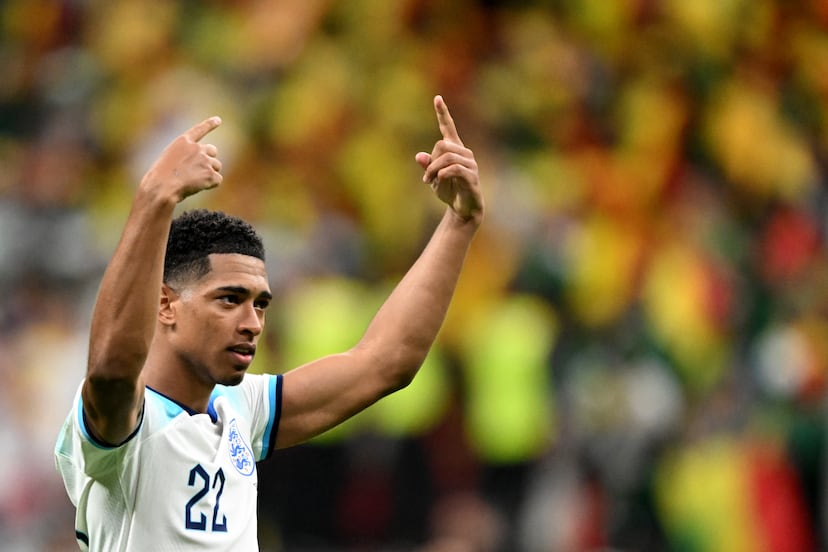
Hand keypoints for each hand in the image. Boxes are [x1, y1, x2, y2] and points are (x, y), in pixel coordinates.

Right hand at [140, 116, 223, 203]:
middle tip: (196, 172)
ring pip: (217, 166)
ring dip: (209, 173)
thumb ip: (186, 156)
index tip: (218, 119)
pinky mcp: (210, 174)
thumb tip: (204, 165)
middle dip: (209, 160)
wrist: (162, 187)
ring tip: (194, 181)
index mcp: (183, 142)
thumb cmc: (161, 177)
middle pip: (213, 151)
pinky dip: (210, 185)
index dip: (209, 124)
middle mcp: (196, 148)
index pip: (199, 130)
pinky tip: (197, 187)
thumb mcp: (169, 159)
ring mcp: (205, 160)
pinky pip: (218, 180)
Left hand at [415, 96, 483, 223]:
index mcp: (454, 150)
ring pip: (446, 157)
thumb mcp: (433, 178)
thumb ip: (428, 166)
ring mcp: (470, 163)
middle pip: (442, 145)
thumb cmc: (450, 191)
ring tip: (429, 182)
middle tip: (426, 178)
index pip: (448, 127)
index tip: (437, 98)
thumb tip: (419, 156)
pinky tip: (438, 182)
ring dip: (433, 170)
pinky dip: (442, 175)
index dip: (442, 113)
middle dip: (430, 162)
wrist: (463, 209)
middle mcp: (464, 153)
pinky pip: (454, 169)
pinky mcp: (472, 175)